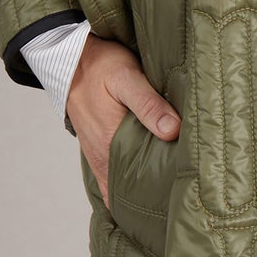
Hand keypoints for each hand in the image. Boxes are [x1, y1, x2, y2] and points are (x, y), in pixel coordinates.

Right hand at [65, 34, 182, 207]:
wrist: (71, 58)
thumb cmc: (100, 66)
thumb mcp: (126, 78)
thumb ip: (149, 105)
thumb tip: (173, 131)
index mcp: (110, 145)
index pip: (135, 187)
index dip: (159, 196)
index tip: (185, 198)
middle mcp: (102, 157)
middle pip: (130, 190)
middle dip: (155, 197)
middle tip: (185, 199)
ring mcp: (98, 155)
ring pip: (122, 185)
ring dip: (142, 190)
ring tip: (172, 194)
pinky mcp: (98, 147)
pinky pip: (114, 175)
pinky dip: (129, 181)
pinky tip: (150, 178)